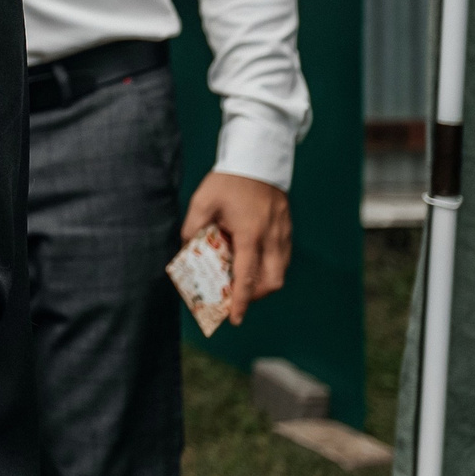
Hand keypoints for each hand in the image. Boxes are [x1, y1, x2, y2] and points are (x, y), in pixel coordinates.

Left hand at [181, 170, 291, 325]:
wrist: (257, 157)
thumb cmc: (228, 180)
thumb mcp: (202, 202)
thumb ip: (193, 229)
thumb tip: (187, 252)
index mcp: (250, 234)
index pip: (247, 276)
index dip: (241, 301)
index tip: (235, 318)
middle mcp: (272, 238)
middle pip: (271, 282)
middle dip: (254, 295)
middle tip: (235, 297)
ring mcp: (283, 234)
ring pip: (280, 272)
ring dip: (263, 283)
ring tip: (241, 281)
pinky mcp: (287, 228)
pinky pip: (283, 258)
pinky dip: (269, 268)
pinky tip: (252, 261)